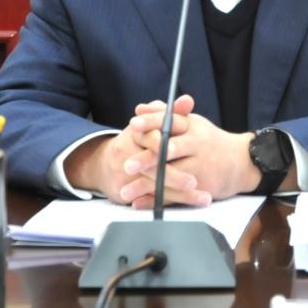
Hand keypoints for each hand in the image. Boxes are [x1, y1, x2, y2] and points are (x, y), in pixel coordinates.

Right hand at [64, 95, 210, 206]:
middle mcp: (126, 153)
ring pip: (154, 186)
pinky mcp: (123, 192)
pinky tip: (186, 207)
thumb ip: (171, 113)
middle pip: (152, 166)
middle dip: (175, 175)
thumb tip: (188, 100)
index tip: (188, 151)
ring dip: (180, 194)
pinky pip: (149, 200)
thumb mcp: (151, 124)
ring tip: (203, 197)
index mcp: (136, 133)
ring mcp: (123, 174)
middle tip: (195, 181)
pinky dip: (168, 204)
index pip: (152, 138)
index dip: (168, 144)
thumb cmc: (137, 142)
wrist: (104, 164)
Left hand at [123, 96, 259, 207]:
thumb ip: (164, 115)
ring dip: (147, 185)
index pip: (170, 121)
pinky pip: (176, 196)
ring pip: (171, 176)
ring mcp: (200, 167)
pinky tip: (140, 203)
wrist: (241, 162)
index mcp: (192, 126)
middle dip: (148, 158)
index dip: (151, 122)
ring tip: (125, 191)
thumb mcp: (191, 123)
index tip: (133, 125)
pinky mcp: (202, 187)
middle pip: (170, 150)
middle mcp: (197, 145)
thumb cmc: (208, 140)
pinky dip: (157, 201)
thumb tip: (139, 108)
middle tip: (127, 165)